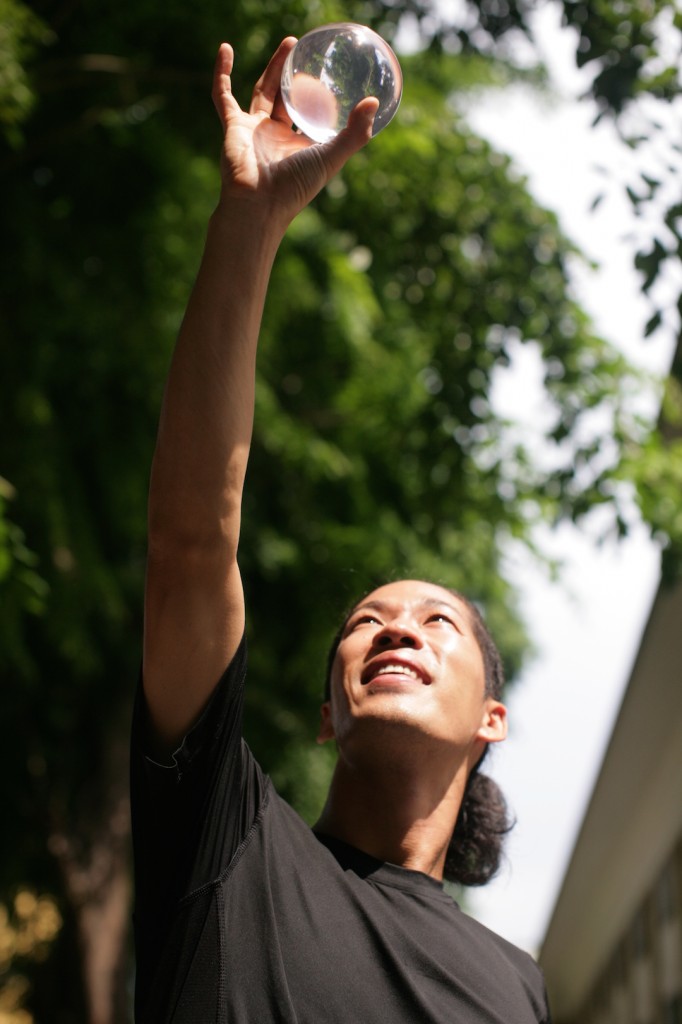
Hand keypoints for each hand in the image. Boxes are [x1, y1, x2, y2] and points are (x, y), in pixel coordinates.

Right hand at [212, 39, 378, 226]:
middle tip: (307, 51)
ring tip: (290, 43)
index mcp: (300, 145)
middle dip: (297, 75)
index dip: (321, 98)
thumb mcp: (332, 157)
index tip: (333, 77)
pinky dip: (222, 72)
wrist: (259, 203)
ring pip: (265, 91)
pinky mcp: (234, 126)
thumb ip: (355, 133)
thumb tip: (374, 102)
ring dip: (275, 67)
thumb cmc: (296, 186)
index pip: (312, 116)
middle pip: (288, 98)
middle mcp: (278, 137)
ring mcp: (254, 130)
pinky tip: (225, 48)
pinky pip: (223, 95)